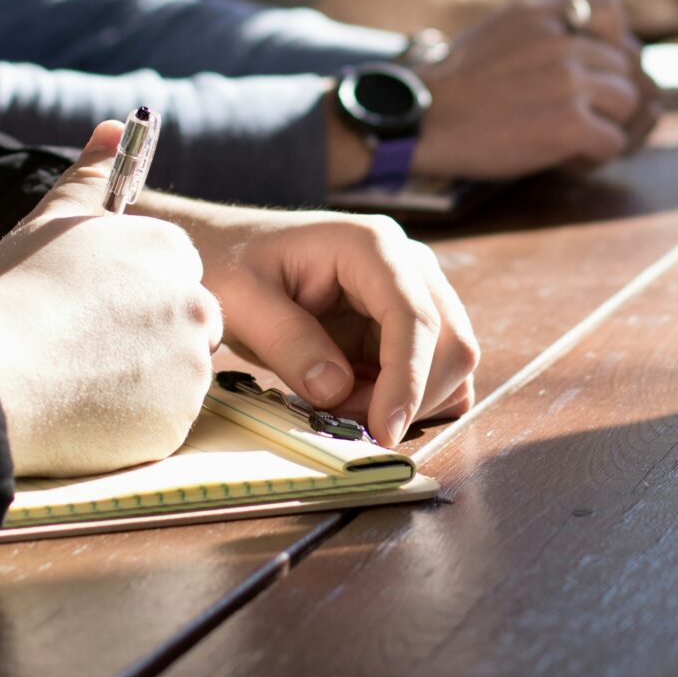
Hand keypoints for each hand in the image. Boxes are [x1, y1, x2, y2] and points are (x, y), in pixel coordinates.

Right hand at [0, 122, 223, 476]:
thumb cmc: (13, 292)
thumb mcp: (51, 220)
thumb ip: (92, 175)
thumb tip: (114, 127)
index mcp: (169, 250)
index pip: (174, 272)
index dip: (131, 293)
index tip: (92, 309)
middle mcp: (194, 303)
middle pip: (186, 323)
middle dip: (147, 336)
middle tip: (84, 348)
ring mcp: (191, 366)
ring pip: (176, 374)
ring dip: (140, 379)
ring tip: (76, 378)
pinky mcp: (177, 421)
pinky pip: (163, 421)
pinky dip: (133, 421)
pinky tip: (84, 410)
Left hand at [164, 205, 480, 445]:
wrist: (227, 250)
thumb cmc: (230, 264)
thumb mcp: (241, 300)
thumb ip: (288, 341)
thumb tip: (336, 390)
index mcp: (371, 246)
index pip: (415, 317)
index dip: (408, 379)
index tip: (383, 431)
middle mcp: (408, 264)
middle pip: (450, 342)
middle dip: (407, 396)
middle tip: (342, 419)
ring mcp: (414, 292)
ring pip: (450, 362)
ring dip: (408, 401)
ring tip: (342, 405)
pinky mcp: (407, 324)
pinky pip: (436, 371)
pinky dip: (409, 399)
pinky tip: (360, 400)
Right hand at [413, 0, 659, 179]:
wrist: (420, 120)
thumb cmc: (457, 85)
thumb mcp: (500, 30)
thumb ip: (546, 28)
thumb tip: (601, 49)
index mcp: (542, 12)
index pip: (611, 9)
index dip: (610, 41)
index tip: (588, 66)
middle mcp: (562, 41)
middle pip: (626, 66)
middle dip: (608, 96)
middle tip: (574, 117)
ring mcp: (569, 81)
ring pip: (628, 104)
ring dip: (606, 127)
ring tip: (568, 139)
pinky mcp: (569, 124)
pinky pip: (613, 143)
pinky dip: (592, 157)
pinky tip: (561, 158)